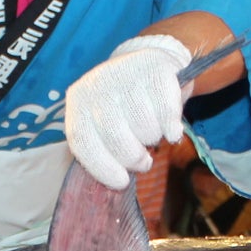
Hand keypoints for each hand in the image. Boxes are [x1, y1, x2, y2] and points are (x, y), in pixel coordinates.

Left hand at [64, 35, 191, 188]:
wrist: (148, 65)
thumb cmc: (124, 106)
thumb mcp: (103, 123)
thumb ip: (102, 148)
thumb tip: (113, 185)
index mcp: (78, 101)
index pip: (84, 141)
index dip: (103, 167)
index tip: (122, 182)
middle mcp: (98, 84)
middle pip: (116, 137)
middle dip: (133, 157)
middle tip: (143, 161)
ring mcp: (126, 72)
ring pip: (145, 127)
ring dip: (153, 138)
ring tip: (151, 131)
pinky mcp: (155, 67)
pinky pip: (168, 112)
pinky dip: (172, 128)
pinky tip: (171, 129)